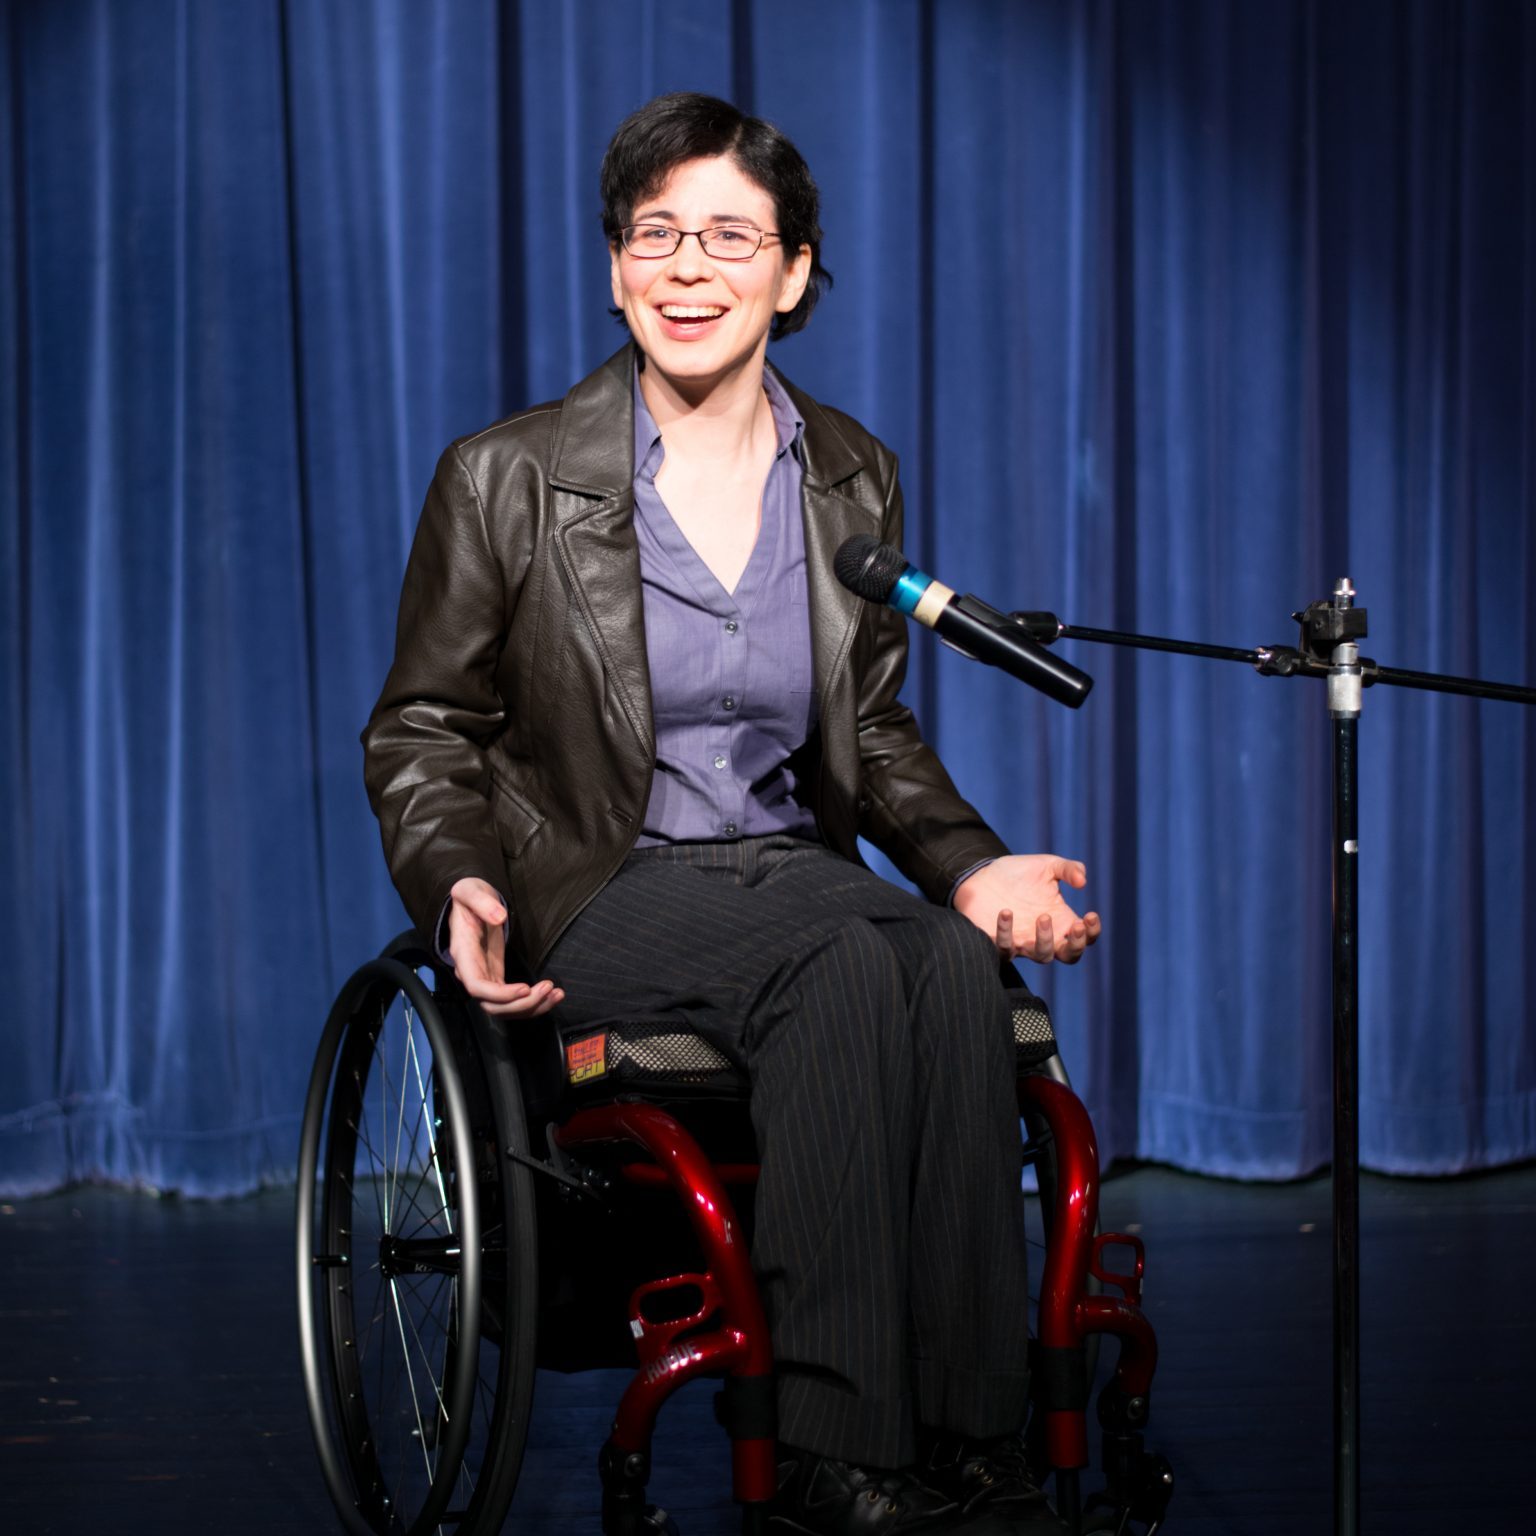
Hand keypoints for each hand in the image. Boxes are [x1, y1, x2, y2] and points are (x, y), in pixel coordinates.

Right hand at [447, 877, 564, 1017]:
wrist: (470, 902)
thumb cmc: (469, 897)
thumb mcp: (469, 890)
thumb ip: (481, 901)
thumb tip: (499, 916)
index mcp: (464, 954)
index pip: (476, 986)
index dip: (500, 994)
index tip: (526, 988)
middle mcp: (472, 972)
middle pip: (492, 1005)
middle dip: (521, 1004)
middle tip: (548, 989)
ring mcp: (485, 977)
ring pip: (504, 1008)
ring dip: (531, 1007)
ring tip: (556, 994)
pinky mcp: (497, 977)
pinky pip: (512, 1000)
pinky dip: (532, 1002)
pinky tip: (553, 994)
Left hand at [953, 854, 1101, 964]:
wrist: (982, 874)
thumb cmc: (1019, 873)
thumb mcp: (1047, 865)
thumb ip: (1068, 869)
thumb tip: (1083, 881)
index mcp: (1061, 920)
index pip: (1085, 938)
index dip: (1092, 932)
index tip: (1090, 915)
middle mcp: (1044, 936)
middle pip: (1070, 956)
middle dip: (1076, 945)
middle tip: (1075, 927)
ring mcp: (1022, 942)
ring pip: (1042, 956)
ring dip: (1045, 940)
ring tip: (1042, 916)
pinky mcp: (998, 942)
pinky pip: (1005, 948)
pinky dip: (1005, 932)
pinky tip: (1005, 911)